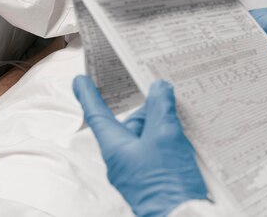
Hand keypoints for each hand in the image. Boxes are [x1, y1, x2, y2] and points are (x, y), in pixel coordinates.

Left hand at [73, 77, 207, 216]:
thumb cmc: (168, 183)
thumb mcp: (165, 135)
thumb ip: (161, 107)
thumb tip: (159, 88)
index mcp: (115, 148)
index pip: (97, 115)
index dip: (88, 95)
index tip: (80, 82)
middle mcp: (122, 159)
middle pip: (130, 122)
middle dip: (148, 108)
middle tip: (164, 91)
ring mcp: (138, 169)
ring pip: (147, 135)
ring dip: (163, 124)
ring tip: (181, 115)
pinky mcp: (153, 177)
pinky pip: (157, 149)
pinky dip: (169, 138)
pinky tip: (186, 134)